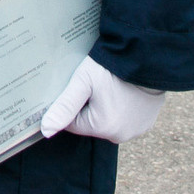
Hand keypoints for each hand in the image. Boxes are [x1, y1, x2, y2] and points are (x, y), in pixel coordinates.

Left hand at [38, 57, 164, 144]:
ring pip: (108, 120)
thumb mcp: (83, 82)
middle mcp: (120, 135)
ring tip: (109, 85)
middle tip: (94, 83)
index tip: (77, 86)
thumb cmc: (113, 68)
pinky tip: (123, 90)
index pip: (73, 122)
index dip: (72, 103)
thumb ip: (64, 106)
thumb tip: (45, 131)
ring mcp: (136, 130)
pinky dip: (122, 107)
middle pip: (91, 122)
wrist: (147, 58)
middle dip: (88, 105)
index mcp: (102, 128)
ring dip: (105, 106)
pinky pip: (125, 118)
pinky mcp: (146, 123)